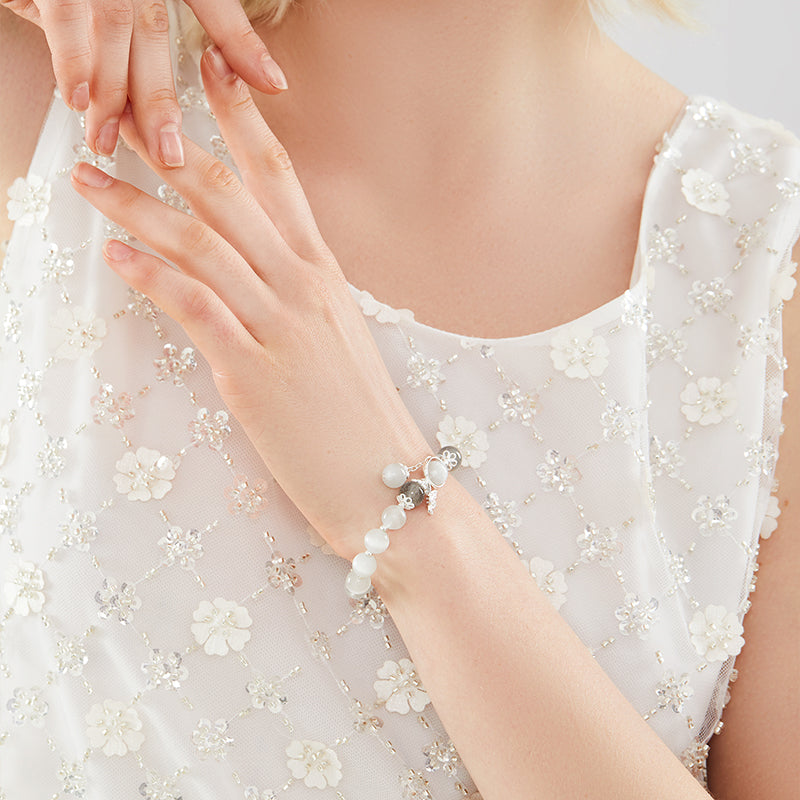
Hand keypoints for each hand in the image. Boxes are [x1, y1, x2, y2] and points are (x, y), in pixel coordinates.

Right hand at [3, 0, 286, 167]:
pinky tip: (77, 100)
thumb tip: (261, 80)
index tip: (275, 84)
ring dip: (112, 95)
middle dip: (161, 101)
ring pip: (113, 35)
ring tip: (110, 142)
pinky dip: (70, 62)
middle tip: (170, 155)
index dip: (244, 45)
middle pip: (155, 34)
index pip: (215, 5)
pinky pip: (66, 20)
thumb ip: (199, 31)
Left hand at [70, 45, 429, 556]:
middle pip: (227, 197)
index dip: (243, 120)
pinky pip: (195, 308)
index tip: (212, 76)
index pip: (279, 178)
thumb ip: (302, 295)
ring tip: (91, 184)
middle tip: (118, 122)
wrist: (388, 482)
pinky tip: (116, 257)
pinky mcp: (253, 372)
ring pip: (201, 245)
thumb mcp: (340, 338)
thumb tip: (263, 269)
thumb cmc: (361, 414)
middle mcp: (303, 287)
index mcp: (325, 273)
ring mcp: (279, 327)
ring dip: (136, 209)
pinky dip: (152, 276)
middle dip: (167, 152)